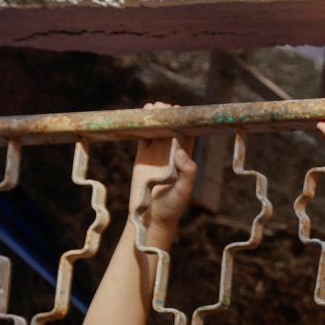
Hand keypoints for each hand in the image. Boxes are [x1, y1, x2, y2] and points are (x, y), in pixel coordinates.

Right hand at [129, 103, 196, 231]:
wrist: (151, 218)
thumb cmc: (171, 207)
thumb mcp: (183, 192)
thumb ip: (187, 173)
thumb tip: (182, 151)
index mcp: (184, 159)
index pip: (187, 135)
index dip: (183, 121)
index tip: (177, 111)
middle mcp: (171, 154)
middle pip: (171, 128)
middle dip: (167, 115)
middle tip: (161, 107)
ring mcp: (156, 154)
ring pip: (156, 130)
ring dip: (154, 117)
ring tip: (150, 107)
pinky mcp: (142, 157)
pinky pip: (142, 137)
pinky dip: (141, 126)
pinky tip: (138, 117)